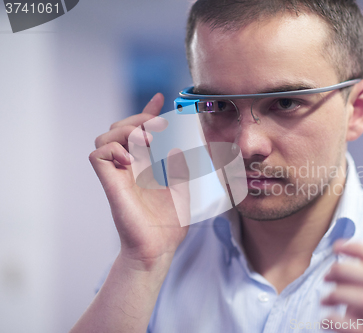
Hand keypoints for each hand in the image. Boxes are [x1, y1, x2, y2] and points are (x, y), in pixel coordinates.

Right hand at [89, 93, 189, 270]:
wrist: (160, 247)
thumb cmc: (170, 224)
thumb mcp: (182, 189)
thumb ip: (180, 167)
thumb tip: (178, 146)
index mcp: (144, 165)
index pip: (140, 132)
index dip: (148, 112)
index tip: (162, 98)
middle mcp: (128, 167)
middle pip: (118, 129)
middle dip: (136, 119)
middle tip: (157, 127)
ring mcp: (117, 175)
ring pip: (103, 138)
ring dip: (124, 131)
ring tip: (145, 141)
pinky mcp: (110, 184)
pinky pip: (97, 156)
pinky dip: (112, 149)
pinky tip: (131, 158)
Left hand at [322, 241, 362, 331]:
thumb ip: (362, 280)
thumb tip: (341, 249)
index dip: (362, 249)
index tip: (337, 246)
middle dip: (346, 270)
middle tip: (327, 277)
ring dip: (341, 292)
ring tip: (324, 299)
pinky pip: (356, 327)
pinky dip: (336, 320)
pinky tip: (324, 320)